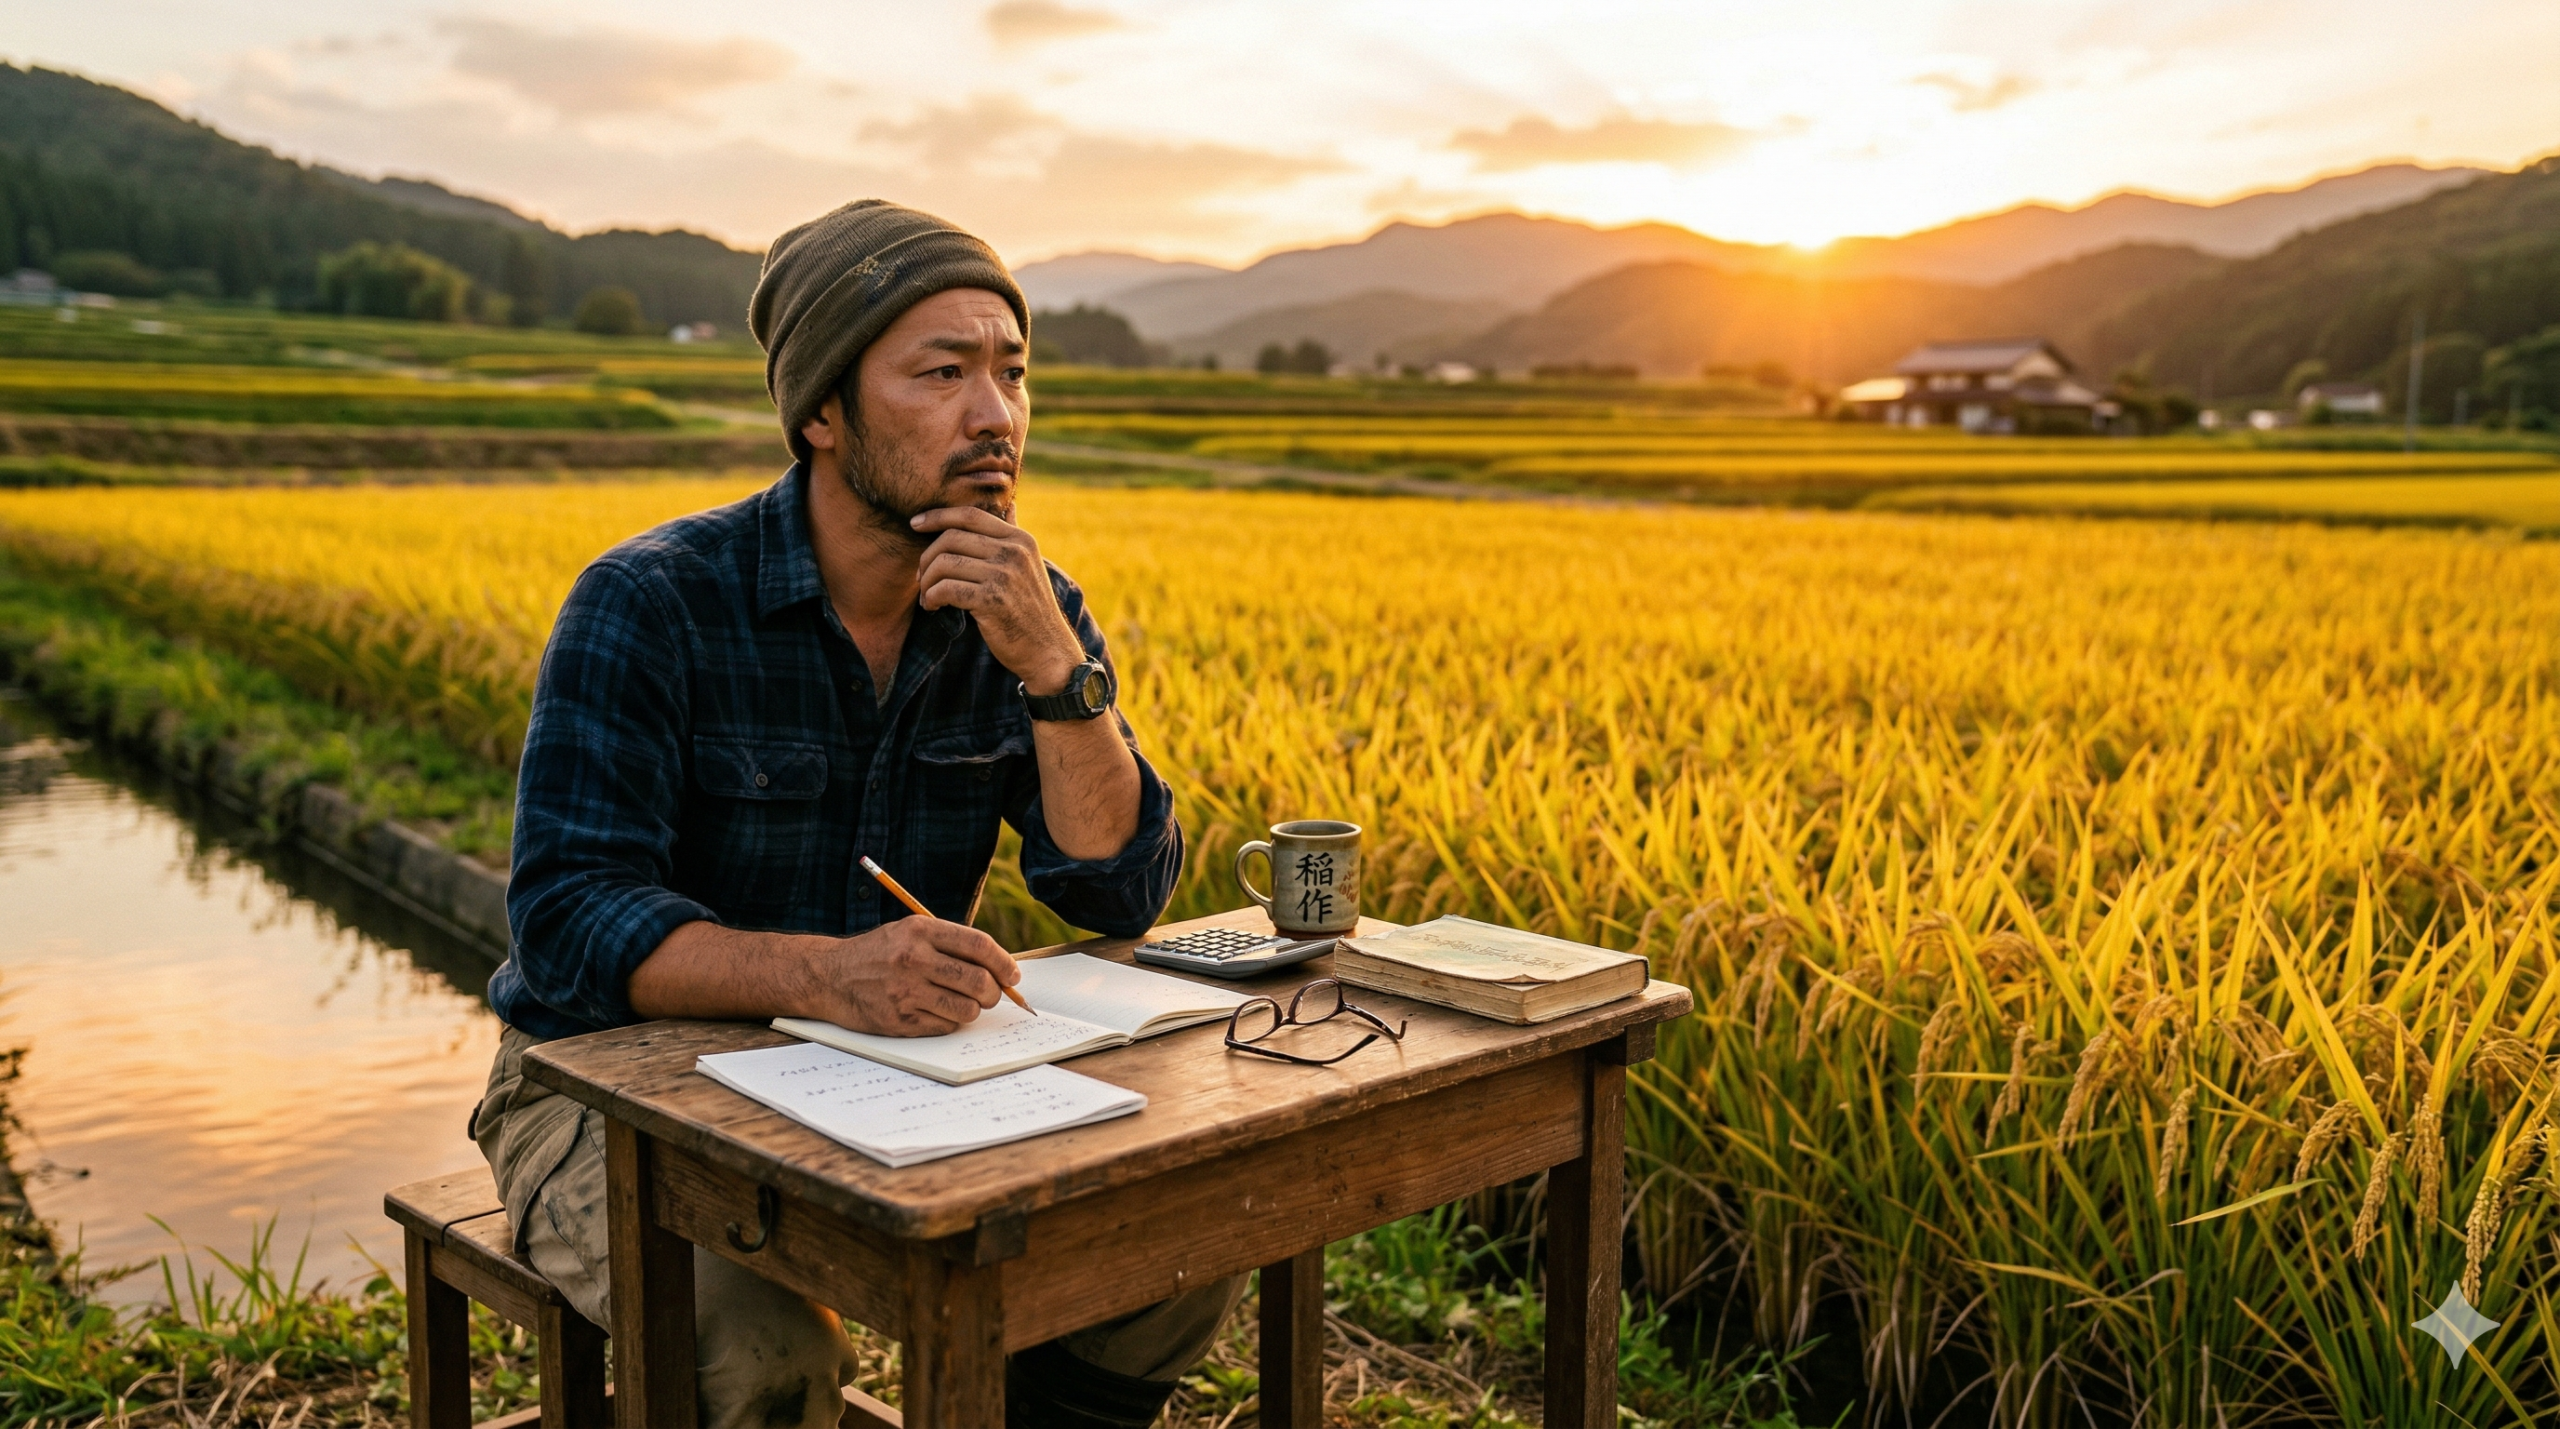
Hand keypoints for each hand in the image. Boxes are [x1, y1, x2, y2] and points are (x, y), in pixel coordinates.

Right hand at [804, 917, 1021, 1035]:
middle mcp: (913, 959)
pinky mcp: (899, 1019)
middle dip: (995, 992)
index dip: (1004, 963)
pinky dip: (949, 1022)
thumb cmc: (879, 954)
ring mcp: (905, 991)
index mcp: (920, 931)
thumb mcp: (910, 932)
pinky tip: (936, 1012)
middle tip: (992, 995)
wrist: (829, 977)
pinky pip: (945, 1026)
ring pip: (967, 1008)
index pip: (979, 945)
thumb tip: (999, 968)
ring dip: (973, 1009)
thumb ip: (950, 944)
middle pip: (978, 980)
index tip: (1013, 975)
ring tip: (963, 1003)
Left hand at [911, 506, 1085, 693]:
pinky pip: (946, 589)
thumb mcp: (1029, 565)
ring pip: (944, 563)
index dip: (937, 516)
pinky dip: (932, 597)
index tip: (915, 524)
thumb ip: (1013, 536)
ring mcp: (1004, 575)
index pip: (969, 515)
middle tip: (922, 578)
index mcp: (1020, 539)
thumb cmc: (1031, 610)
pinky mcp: (992, 600)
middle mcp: (1014, 552)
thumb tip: (1011, 506)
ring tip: (928, 597)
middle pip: (951, 537)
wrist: (1048, 651)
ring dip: (927, 582)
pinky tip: (933, 607)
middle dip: (927, 557)